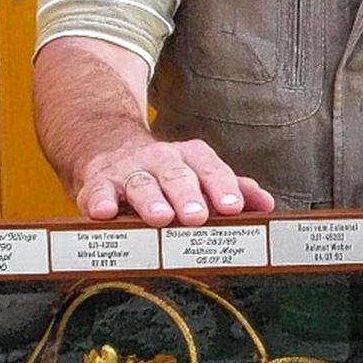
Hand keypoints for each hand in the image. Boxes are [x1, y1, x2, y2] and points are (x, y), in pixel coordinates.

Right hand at [75, 137, 274, 225]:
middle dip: (188, 196)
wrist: (108, 144)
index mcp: (190, 157)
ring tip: (161, 217)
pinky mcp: (97, 182)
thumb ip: (231, 188)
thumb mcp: (198, 173)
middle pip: (176, 175)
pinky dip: (99, 201)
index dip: (222, 187)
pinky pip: (97, 191)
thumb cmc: (163, 170)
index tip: (233, 206)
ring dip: (151, 201)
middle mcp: (160, 159)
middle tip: (197, 216)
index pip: (210, 169)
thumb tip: (266, 204)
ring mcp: (128, 170)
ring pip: (141, 183)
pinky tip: (104, 213)